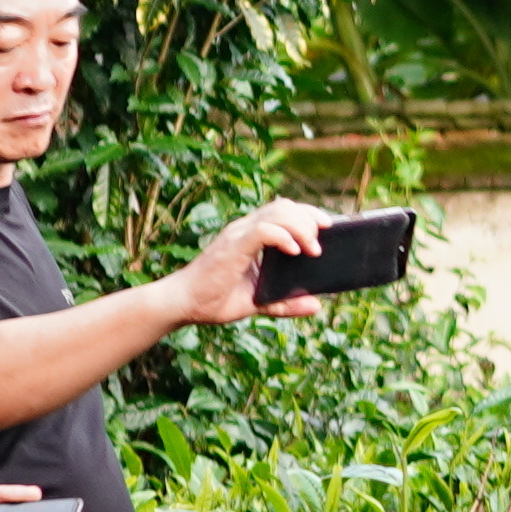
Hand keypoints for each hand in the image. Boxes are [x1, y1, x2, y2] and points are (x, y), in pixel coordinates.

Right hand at [178, 203, 328, 326]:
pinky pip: (263, 231)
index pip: (284, 210)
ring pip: (277, 213)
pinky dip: (283, 237)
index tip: (327, 227)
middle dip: (310, 217)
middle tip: (323, 239)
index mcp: (251, 236)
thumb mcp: (259, 303)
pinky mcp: (232, 246)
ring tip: (312, 248)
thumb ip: (286, 303)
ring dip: (301, 227)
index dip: (308, 214)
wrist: (183, 305)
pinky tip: (294, 250)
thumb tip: (315, 305)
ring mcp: (237, 235)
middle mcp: (244, 229)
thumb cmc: (215, 300)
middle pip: (284, 206)